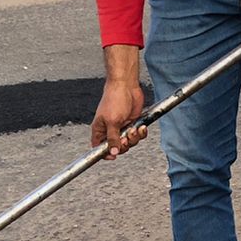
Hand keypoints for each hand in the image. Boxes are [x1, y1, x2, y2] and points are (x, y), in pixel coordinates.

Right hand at [91, 45, 147, 159]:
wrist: (126, 85)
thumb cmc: (114, 99)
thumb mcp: (112, 121)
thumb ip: (113, 138)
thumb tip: (112, 152)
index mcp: (100, 130)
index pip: (99, 148)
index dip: (106, 154)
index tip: (114, 155)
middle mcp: (110, 130)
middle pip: (117, 148)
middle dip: (124, 145)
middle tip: (126, 136)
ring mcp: (122, 127)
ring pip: (129, 142)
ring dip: (134, 138)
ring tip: (134, 128)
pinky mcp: (132, 123)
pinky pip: (137, 135)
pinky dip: (141, 133)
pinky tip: (141, 126)